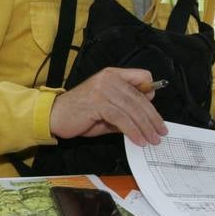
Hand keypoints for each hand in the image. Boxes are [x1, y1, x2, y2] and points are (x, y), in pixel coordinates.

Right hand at [48, 67, 166, 145]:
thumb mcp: (106, 109)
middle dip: (153, 118)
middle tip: (160, 132)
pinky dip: (132, 131)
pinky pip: (122, 118)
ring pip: (133, 109)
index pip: (142, 76)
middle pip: (140, 97)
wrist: (54, 115)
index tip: (155, 111)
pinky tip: (138, 140)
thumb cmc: (79, 113)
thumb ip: (124, 110)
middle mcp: (109, 79)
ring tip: (151, 140)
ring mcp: (103, 90)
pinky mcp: (98, 103)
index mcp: (112, 75)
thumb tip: (144, 117)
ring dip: (145, 127)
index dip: (151, 92)